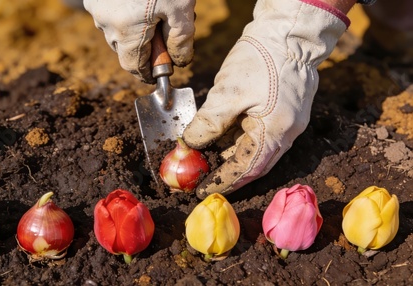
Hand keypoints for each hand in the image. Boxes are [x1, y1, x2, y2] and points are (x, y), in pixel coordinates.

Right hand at [84, 0, 195, 82]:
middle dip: (145, 49)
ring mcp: (97, 9)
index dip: (148, 73)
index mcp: (127, 32)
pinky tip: (140, 1)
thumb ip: (181, 41)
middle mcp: (106, 24)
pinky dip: (125, 14)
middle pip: (125, 50)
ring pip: (117, 32)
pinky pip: (109, 14)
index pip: (134, 67)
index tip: (160, 71)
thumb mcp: (180, 8)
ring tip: (154, 11)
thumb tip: (179, 62)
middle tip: (165, 33)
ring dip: (134, 31)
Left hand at [182, 0, 348, 198]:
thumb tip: (190, 145)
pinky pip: (257, 135)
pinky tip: (218, 139)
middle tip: (199, 176)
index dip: (222, 181)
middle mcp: (285, 134)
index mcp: (275, 133)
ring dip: (228, 155)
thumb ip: (209, 123)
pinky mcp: (282, 112)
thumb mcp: (228, 93)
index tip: (202, 189)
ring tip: (203, 158)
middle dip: (224, 171)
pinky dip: (237, 140)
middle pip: (251, 163)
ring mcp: (286, 123)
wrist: (289, 31)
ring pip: (253, 149)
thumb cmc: (261, 58)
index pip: (246, 169)